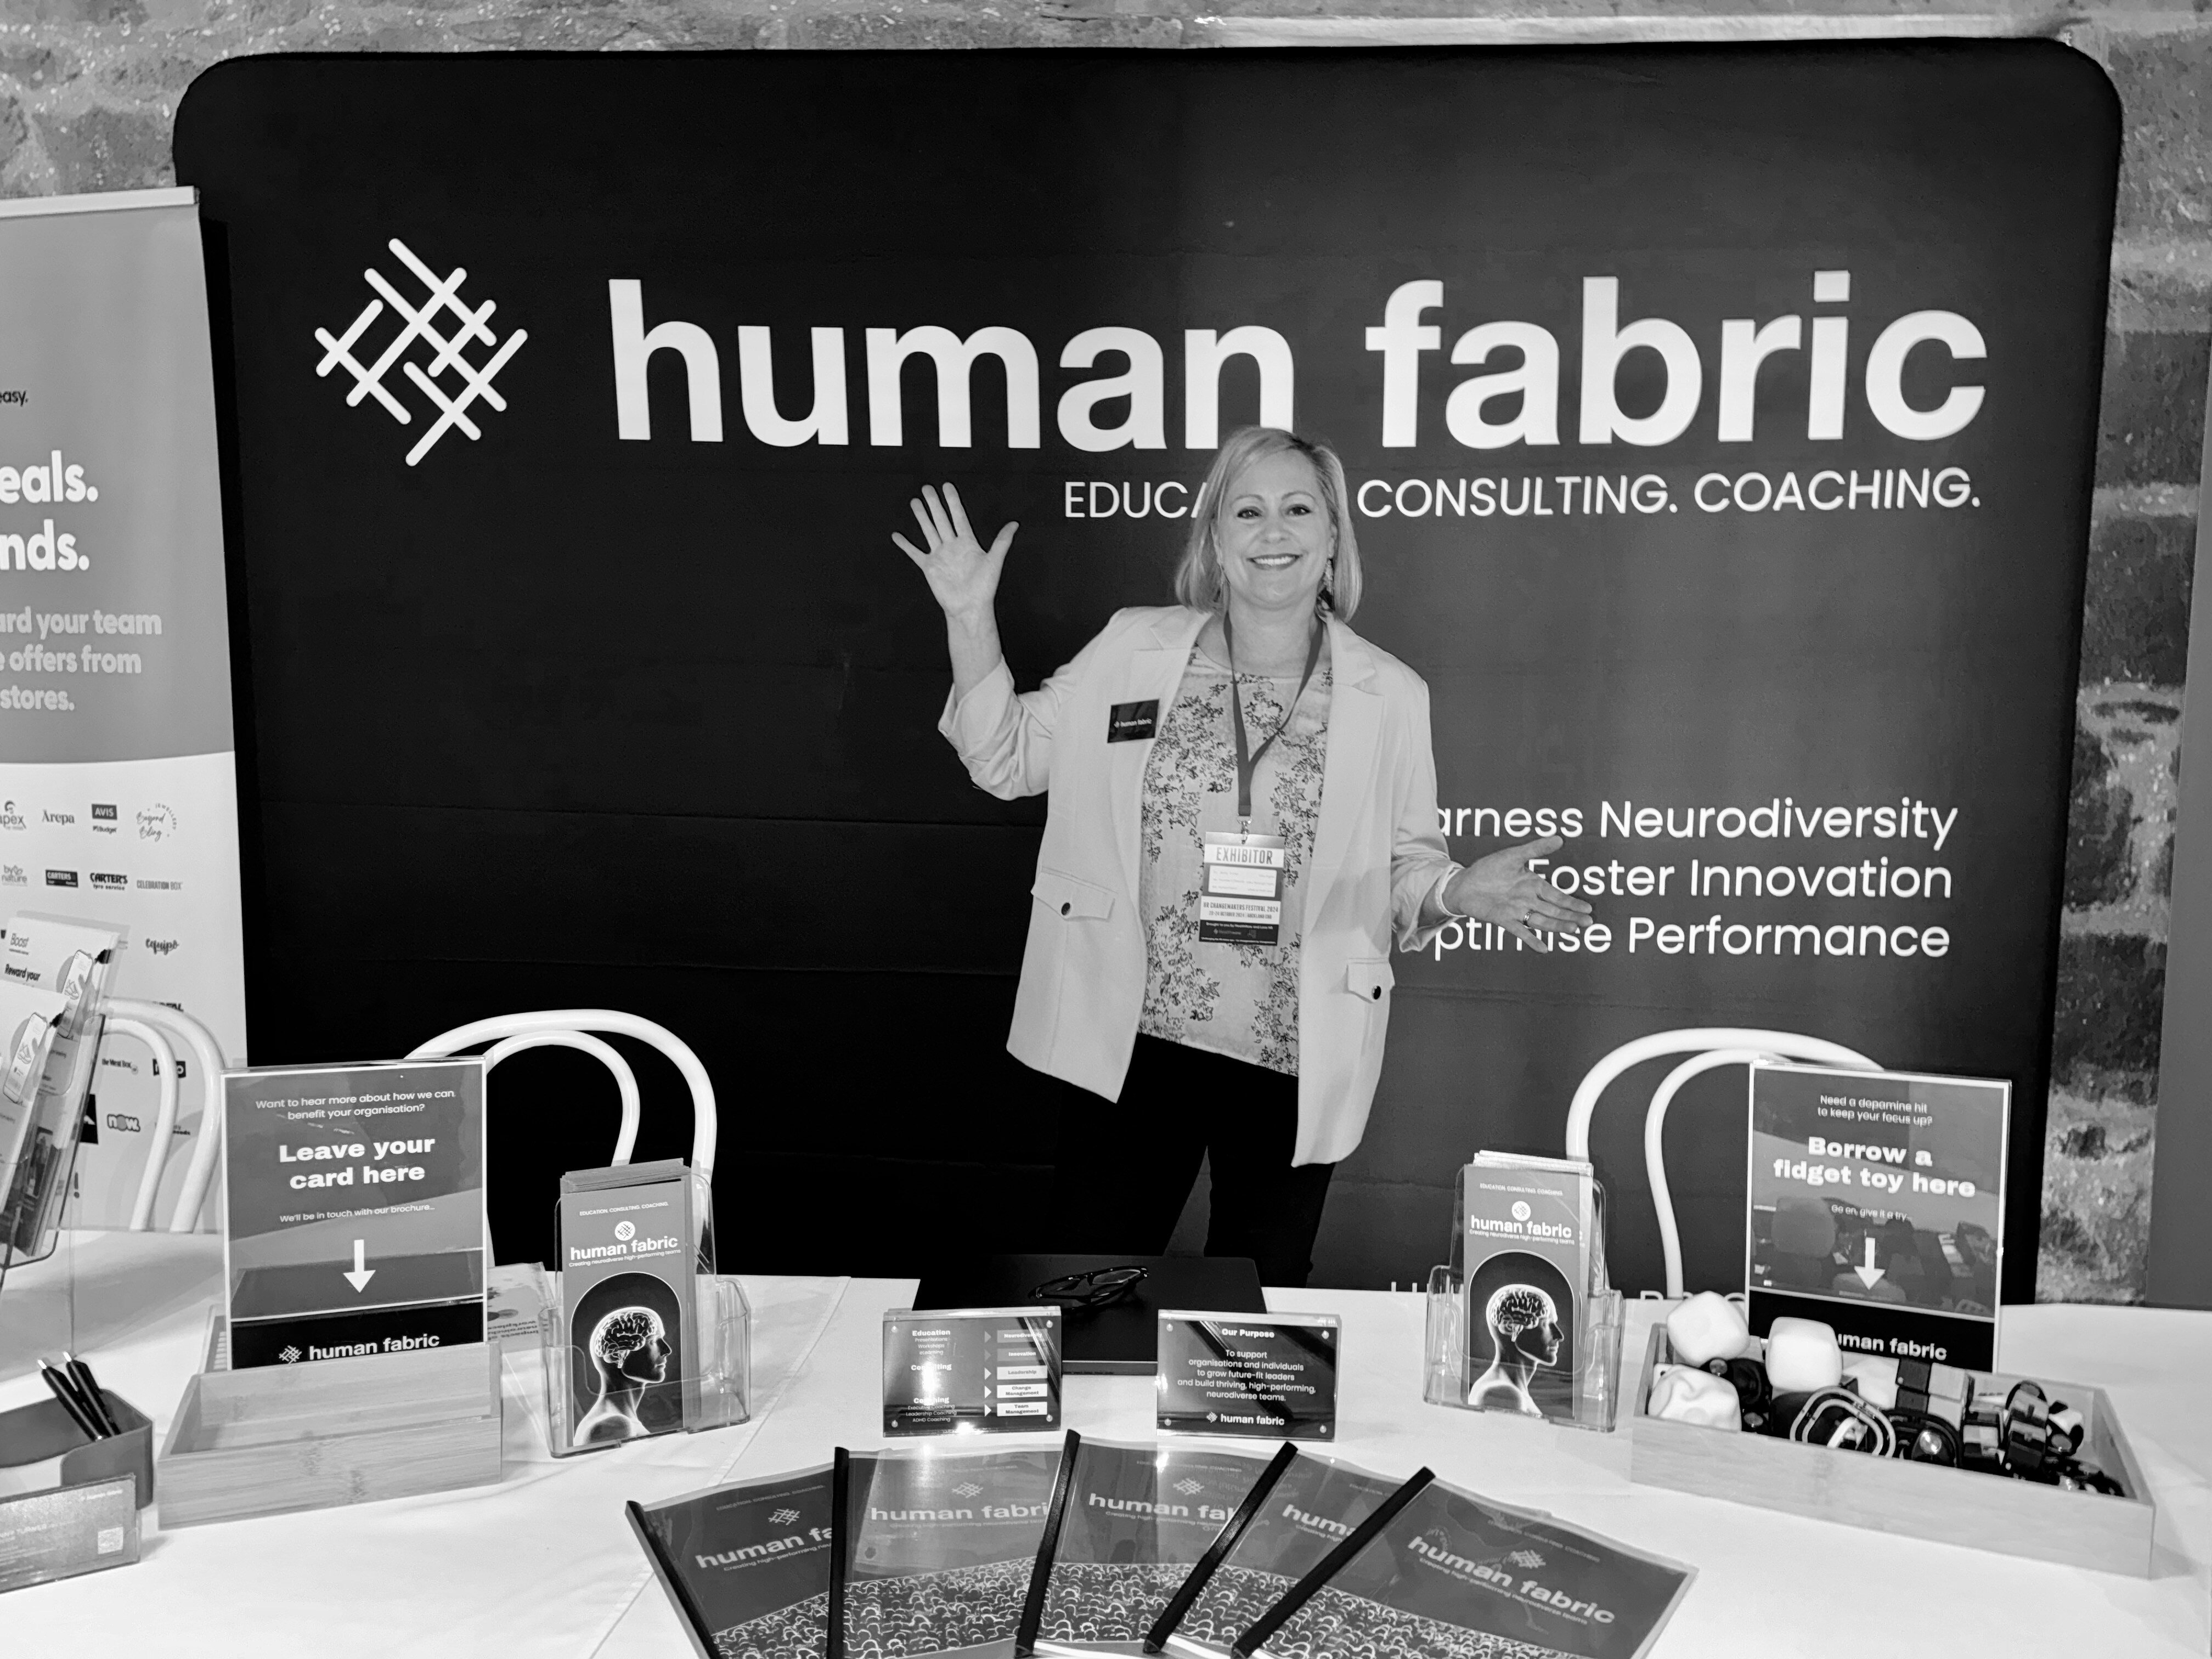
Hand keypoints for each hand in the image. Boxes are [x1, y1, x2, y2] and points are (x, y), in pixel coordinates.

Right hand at [893, 483, 1016, 622]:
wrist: (969, 607)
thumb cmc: (984, 587)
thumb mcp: (995, 561)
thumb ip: (1002, 541)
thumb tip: (1014, 524)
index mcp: (967, 542)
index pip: (958, 516)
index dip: (953, 501)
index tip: (946, 486)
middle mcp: (952, 546)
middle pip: (941, 519)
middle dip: (934, 503)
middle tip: (926, 487)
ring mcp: (939, 556)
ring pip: (928, 531)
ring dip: (921, 517)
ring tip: (915, 502)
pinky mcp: (929, 567)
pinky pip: (915, 553)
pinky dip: (906, 545)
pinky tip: (897, 535)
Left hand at [1444, 835, 1593, 949]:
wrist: (1463, 883)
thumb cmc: (1488, 869)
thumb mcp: (1513, 855)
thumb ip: (1536, 849)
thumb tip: (1559, 838)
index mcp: (1533, 885)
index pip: (1557, 896)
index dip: (1572, 902)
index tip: (1588, 909)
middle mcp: (1528, 900)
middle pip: (1554, 910)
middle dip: (1571, 916)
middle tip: (1589, 923)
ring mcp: (1517, 911)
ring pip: (1542, 921)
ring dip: (1557, 926)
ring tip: (1573, 930)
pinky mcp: (1503, 919)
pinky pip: (1520, 931)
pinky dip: (1531, 939)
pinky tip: (1543, 948)